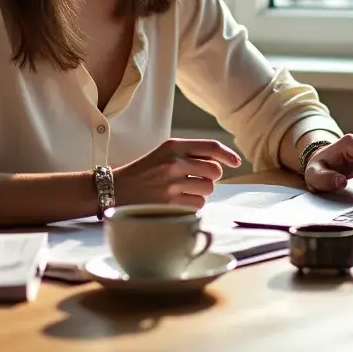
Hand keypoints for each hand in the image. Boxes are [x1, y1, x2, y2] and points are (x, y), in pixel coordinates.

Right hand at [113, 138, 241, 208]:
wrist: (116, 190)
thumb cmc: (144, 172)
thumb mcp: (163, 153)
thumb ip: (190, 154)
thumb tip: (222, 163)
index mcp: (173, 146)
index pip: (210, 147)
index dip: (228, 154)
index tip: (236, 162)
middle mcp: (174, 162)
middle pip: (214, 171)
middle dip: (211, 177)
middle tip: (197, 179)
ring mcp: (172, 184)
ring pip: (208, 189)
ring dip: (201, 192)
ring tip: (183, 191)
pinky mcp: (170, 203)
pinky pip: (198, 205)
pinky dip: (193, 205)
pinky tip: (178, 201)